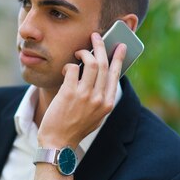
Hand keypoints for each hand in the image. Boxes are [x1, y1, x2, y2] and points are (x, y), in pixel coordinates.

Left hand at [38, 32, 125, 151]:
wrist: (58, 142)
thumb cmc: (74, 127)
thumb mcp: (95, 116)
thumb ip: (100, 98)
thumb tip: (101, 75)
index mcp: (107, 104)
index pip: (116, 75)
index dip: (118, 58)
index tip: (121, 46)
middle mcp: (99, 98)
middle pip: (104, 64)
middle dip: (100, 46)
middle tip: (95, 36)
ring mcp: (85, 95)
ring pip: (91, 63)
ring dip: (84, 52)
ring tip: (78, 52)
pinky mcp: (69, 93)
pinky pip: (72, 68)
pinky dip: (69, 65)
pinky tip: (65, 70)